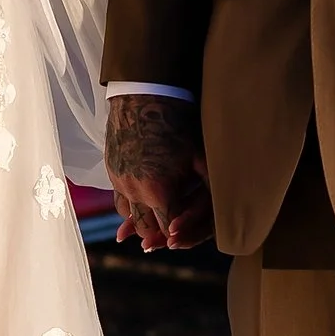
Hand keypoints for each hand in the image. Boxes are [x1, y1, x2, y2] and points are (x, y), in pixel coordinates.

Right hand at [107, 93, 213, 253]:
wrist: (144, 98)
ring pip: (129, 216)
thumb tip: (224, 209)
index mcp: (160, 191)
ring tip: (154, 221)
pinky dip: (130, 206)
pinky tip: (140, 204)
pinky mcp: (111, 172)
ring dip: (142, 221)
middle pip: (146, 228)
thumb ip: (208, 187)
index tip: (183, 235)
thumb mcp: (199, 157)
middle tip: (169, 237)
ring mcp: (120, 182)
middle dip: (158, 234)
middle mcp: (136, 191)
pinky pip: (119, 200)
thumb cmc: (177, 126)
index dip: (177, 235)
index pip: (168, 228)